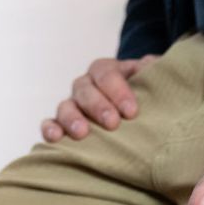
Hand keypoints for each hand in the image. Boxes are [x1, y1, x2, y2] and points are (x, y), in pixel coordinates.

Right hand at [41, 55, 159, 141]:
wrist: (135, 118)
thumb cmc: (145, 100)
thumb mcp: (153, 85)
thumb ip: (154, 74)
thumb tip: (151, 65)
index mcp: (106, 72)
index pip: (107, 74)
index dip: (117, 91)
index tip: (132, 112)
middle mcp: (86, 86)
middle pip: (85, 89)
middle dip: (98, 106)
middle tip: (112, 123)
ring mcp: (73, 106)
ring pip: (66, 106)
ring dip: (72, 119)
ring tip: (82, 134)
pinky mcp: (63, 125)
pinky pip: (50, 124)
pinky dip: (50, 130)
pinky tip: (55, 139)